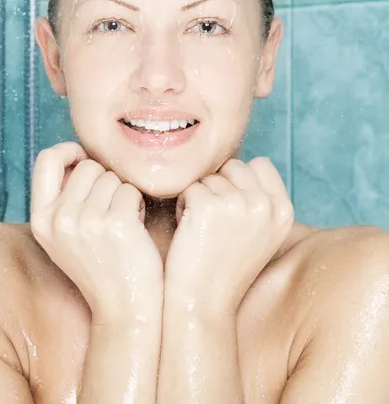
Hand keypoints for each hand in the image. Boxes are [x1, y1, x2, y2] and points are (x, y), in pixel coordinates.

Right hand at [30, 142, 163, 324]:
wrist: (124, 308)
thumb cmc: (100, 265)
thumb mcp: (64, 236)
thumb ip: (63, 199)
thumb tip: (79, 156)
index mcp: (41, 220)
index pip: (47, 160)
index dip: (68, 151)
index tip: (84, 159)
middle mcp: (59, 219)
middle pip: (88, 166)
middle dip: (105, 180)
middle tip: (111, 209)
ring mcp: (87, 222)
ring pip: (113, 176)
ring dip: (123, 193)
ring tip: (122, 221)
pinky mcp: (117, 224)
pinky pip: (131, 189)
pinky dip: (138, 203)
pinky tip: (136, 226)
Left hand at [165, 157, 293, 314]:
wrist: (204, 303)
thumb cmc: (226, 267)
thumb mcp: (262, 233)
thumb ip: (261, 199)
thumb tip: (244, 163)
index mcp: (284, 210)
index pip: (260, 164)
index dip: (239, 181)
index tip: (231, 210)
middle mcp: (265, 205)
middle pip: (233, 166)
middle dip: (218, 186)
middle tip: (214, 220)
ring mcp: (238, 204)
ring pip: (208, 176)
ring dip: (199, 196)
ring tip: (203, 229)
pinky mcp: (207, 207)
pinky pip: (188, 187)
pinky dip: (182, 205)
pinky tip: (189, 230)